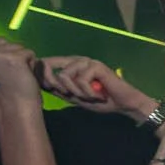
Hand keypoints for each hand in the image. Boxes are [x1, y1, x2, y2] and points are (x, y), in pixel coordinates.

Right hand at [0, 32, 41, 107]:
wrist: (12, 106)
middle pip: (0, 39)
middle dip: (6, 53)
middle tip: (3, 73)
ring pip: (14, 45)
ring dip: (18, 59)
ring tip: (12, 74)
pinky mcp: (12, 57)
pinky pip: (28, 52)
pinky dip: (30, 64)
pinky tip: (21, 75)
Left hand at [38, 55, 157, 120]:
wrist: (123, 104)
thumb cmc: (101, 101)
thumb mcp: (75, 97)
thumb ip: (60, 90)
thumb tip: (41, 85)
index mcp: (71, 65)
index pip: (47, 63)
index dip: (42, 76)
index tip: (49, 89)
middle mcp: (77, 60)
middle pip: (50, 64)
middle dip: (54, 83)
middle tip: (67, 95)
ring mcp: (86, 61)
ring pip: (65, 75)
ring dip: (76, 92)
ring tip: (88, 97)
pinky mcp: (95, 66)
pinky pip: (80, 80)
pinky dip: (87, 93)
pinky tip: (98, 96)